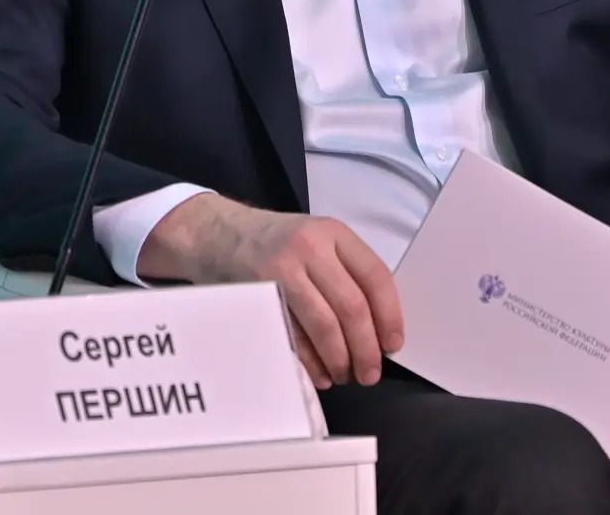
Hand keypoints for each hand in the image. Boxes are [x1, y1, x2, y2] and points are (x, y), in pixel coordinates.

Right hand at [137, 194, 402, 388]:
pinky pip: (292, 336)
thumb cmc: (276, 243)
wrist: (217, 234)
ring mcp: (282, 270)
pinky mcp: (259, 295)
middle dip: (366, 348)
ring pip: (324, 326)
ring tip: (346, 376)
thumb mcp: (316, 239)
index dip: (390, 316)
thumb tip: (378, 328)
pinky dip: (310, 362)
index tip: (393, 345)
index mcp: (334, 234)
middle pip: (351, 307)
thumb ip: (346, 271)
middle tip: (370, 374)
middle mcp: (310, 248)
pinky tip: (320, 374)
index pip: (375, 277)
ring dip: (340, 359)